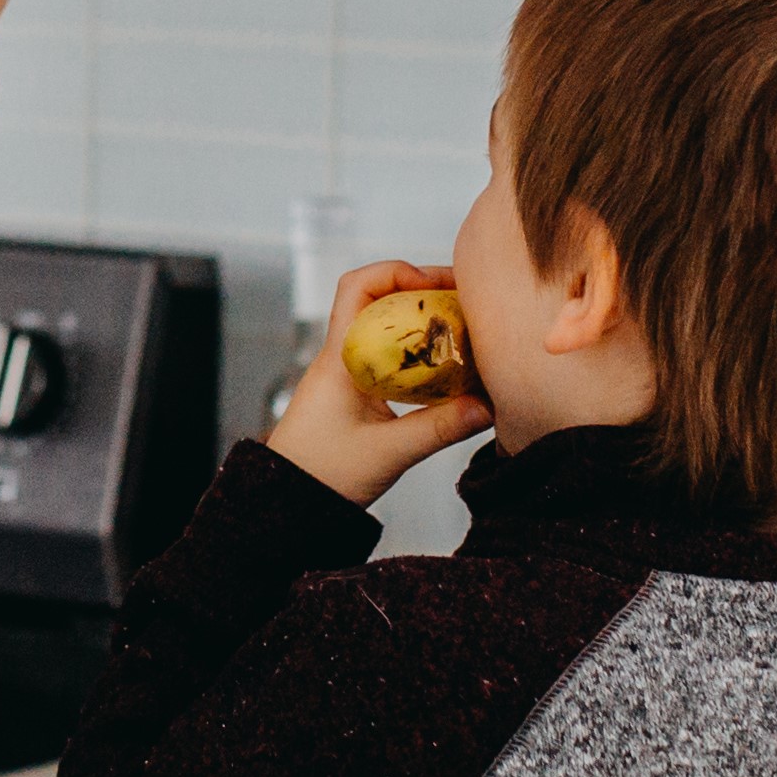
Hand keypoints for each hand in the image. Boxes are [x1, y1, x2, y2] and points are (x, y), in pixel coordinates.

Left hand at [264, 259, 493, 510]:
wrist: (287, 504)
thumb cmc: (322, 475)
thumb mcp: (388, 453)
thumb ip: (439, 429)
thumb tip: (488, 406)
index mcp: (340, 358)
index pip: (358, 286)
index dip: (398, 272)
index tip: (437, 285)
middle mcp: (341, 357)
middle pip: (380, 300)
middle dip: (424, 293)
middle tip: (468, 302)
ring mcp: (347, 374)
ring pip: (386, 328)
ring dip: (423, 323)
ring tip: (466, 330)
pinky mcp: (355, 394)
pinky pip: (388, 358)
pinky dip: (418, 354)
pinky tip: (447, 369)